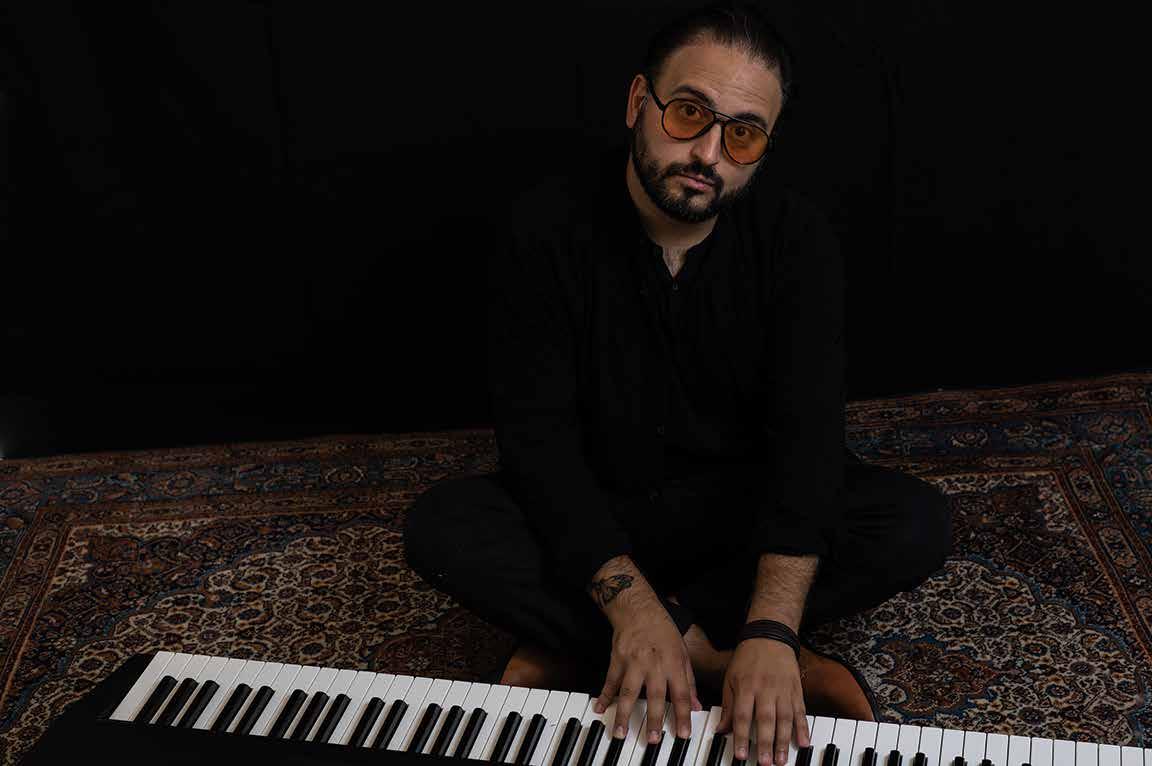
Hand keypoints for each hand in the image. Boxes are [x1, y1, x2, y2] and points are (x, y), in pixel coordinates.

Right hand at [591, 598, 702, 744]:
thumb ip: (689, 681)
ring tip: (621, 733)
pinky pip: (610, 681)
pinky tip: (599, 708)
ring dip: (624, 714)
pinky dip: (604, 696)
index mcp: (673, 663)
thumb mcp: (683, 653)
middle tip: (651, 740)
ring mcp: (633, 662)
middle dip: (653, 719)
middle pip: (655, 696)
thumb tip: (696, 706)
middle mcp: (654, 664)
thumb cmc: (663, 631)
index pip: (681, 693)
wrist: (638, 609)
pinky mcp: (617, 659)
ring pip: (629, 692)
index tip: (683, 735)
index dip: (683, 715)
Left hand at [715, 639, 810, 765]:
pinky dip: (803, 728)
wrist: (769, 636)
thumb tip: (721, 730)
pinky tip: (804, 742)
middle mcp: (765, 689)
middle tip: (765, 763)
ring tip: (781, 760)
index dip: (742, 737)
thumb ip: (727, 705)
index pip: (743, 715)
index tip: (741, 755)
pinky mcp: (796, 690)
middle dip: (766, 743)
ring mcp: (783, 690)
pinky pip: (801, 711)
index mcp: (746, 686)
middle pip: (766, 719)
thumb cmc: (747, 659)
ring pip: (785, 719)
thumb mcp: (730, 678)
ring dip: (784, 741)